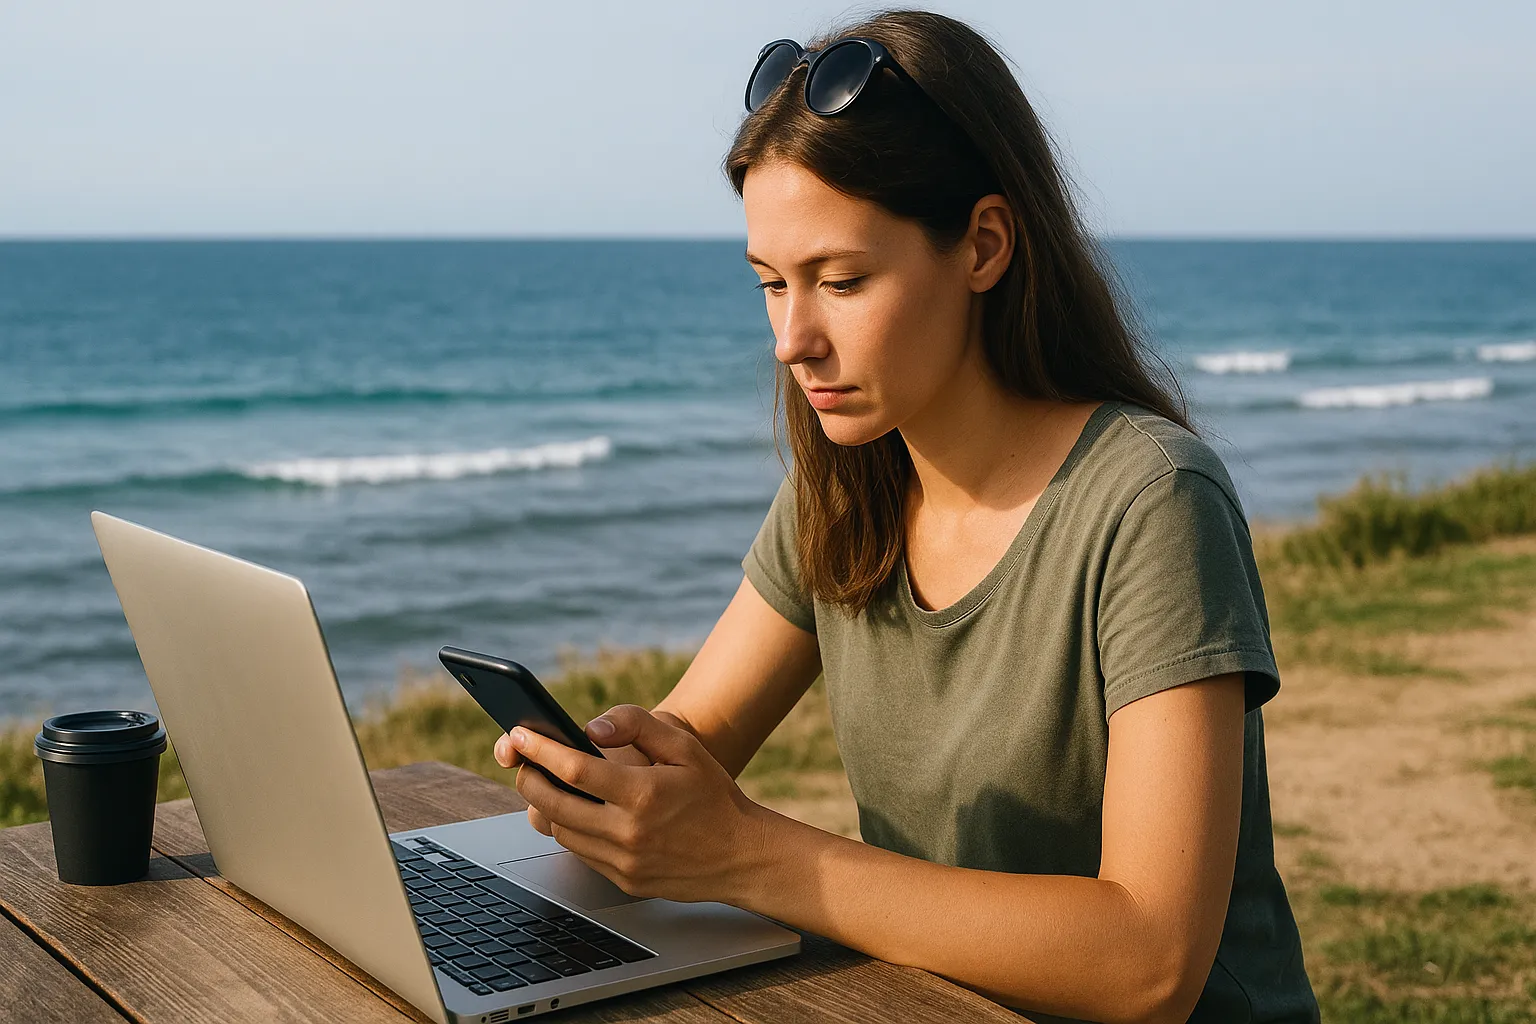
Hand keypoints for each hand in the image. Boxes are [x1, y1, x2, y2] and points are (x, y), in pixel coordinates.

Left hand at [493, 704, 765, 903]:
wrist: (741, 854)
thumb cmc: (712, 795)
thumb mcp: (684, 746)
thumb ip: (637, 724)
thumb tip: (590, 725)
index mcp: (643, 793)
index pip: (573, 769)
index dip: (539, 750)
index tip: (520, 735)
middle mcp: (629, 832)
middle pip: (553, 804)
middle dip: (528, 778)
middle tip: (522, 761)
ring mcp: (624, 861)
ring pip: (561, 832)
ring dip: (547, 806)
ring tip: (548, 784)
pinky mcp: (623, 880)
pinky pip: (581, 853)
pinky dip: (571, 830)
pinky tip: (577, 812)